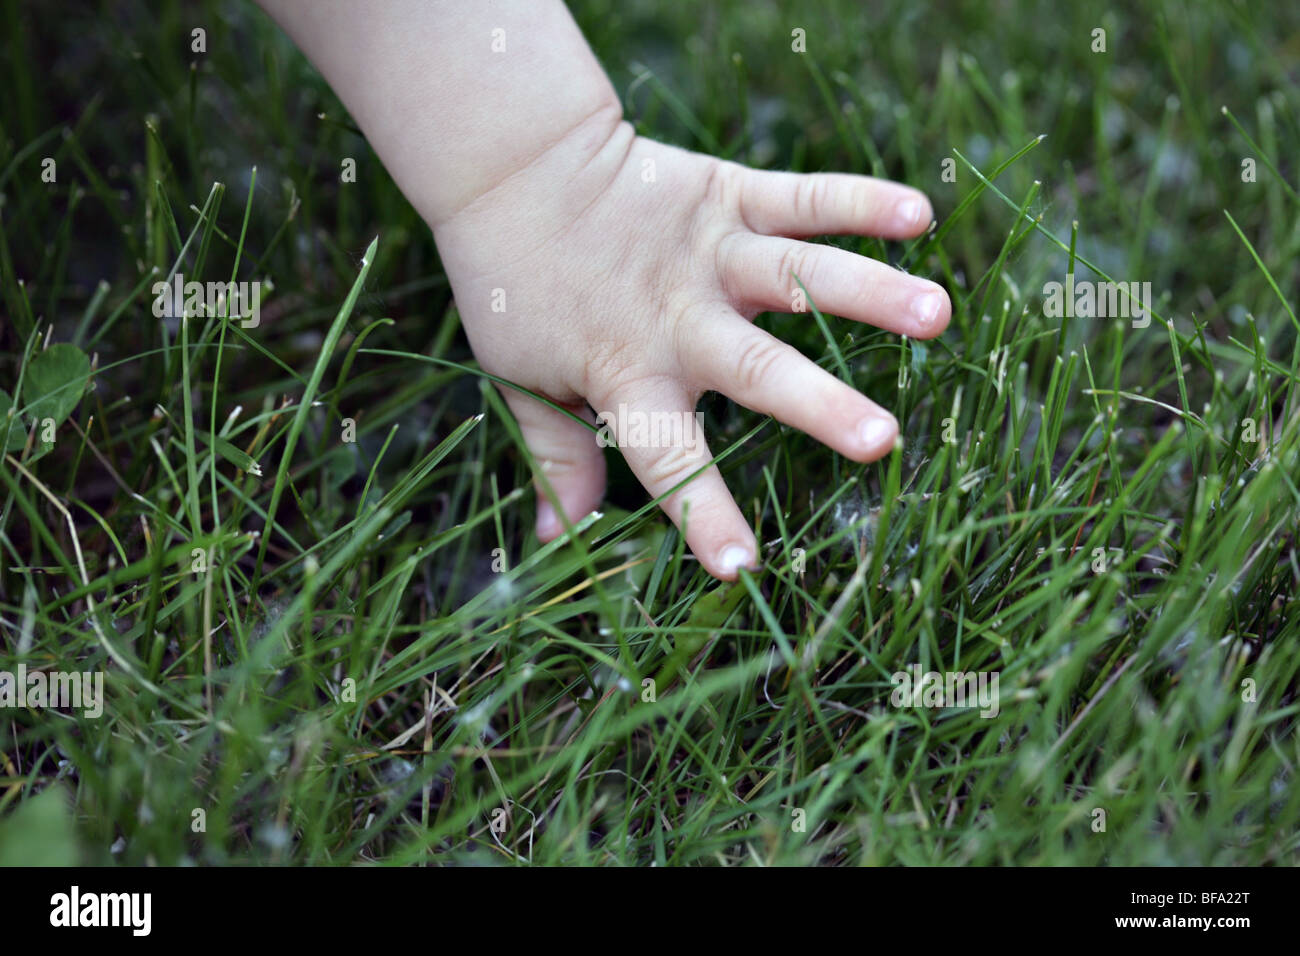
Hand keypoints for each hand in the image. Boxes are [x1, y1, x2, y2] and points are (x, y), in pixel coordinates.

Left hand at [433, 107, 950, 579]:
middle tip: (883, 440)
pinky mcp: (729, 194)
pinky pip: (802, 197)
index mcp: (627, 372)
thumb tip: (558, 538)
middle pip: (756, 367)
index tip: (743, 568)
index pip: (667, 456)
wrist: (516, 169)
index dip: (701, 511)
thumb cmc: (520, 289)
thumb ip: (553, 456)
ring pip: (799, 274)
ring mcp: (711, 253)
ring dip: (870, 293)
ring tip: (937, 313)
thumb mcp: (520, 380)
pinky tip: (918, 214)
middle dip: (819, 405)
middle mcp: (679, 318)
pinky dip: (859, 201)